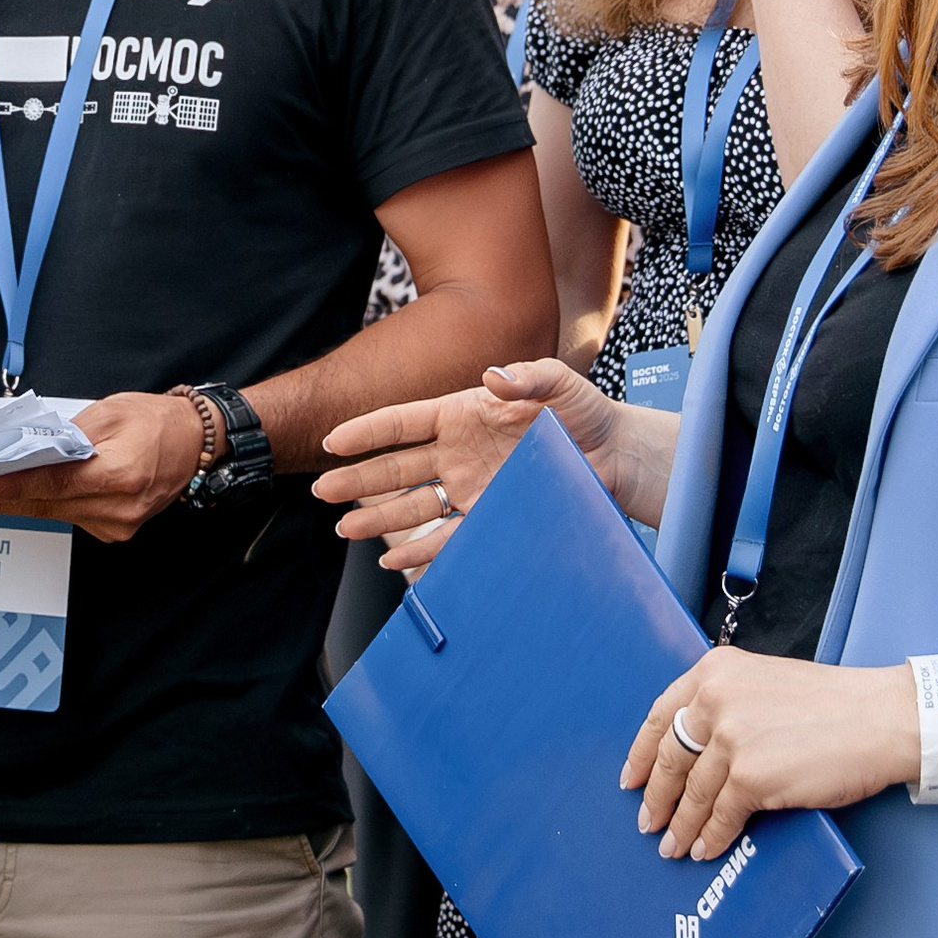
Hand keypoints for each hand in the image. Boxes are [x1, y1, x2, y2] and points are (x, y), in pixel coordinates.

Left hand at [0, 389, 203, 541]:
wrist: (196, 442)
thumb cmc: (157, 422)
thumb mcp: (110, 412)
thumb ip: (68, 435)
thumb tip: (30, 451)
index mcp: (121, 474)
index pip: (55, 485)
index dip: (14, 487)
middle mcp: (121, 506)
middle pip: (49, 505)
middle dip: (4, 500)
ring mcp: (120, 523)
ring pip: (57, 514)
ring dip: (21, 503)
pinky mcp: (118, 529)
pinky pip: (73, 517)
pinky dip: (50, 505)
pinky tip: (26, 495)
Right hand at [316, 359, 662, 575]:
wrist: (615, 456)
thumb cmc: (584, 412)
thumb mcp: (559, 383)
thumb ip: (526, 377)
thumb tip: (491, 378)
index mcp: (462, 413)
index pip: (402, 422)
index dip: (366, 431)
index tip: (331, 441)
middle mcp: (458, 452)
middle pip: (396, 467)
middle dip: (358, 480)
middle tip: (321, 491)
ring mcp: (469, 486)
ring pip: (412, 505)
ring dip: (377, 517)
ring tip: (345, 529)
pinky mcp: (488, 517)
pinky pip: (445, 537)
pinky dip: (419, 551)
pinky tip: (391, 560)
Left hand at [625, 652, 921, 859]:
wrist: (884, 719)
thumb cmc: (838, 703)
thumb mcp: (767, 682)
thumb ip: (730, 703)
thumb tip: (700, 748)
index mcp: (717, 671)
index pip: (663, 715)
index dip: (643, 753)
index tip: (632, 777)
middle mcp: (717, 700)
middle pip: (671, 758)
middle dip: (656, 796)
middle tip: (647, 819)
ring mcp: (732, 740)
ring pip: (692, 793)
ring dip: (680, 825)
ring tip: (672, 845)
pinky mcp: (751, 777)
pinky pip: (720, 816)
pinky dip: (711, 837)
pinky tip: (706, 848)